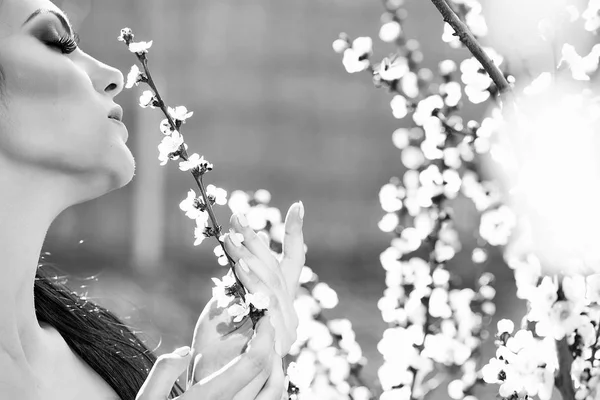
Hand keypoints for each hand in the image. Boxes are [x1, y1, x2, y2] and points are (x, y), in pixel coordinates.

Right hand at [136, 317, 285, 399]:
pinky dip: (275, 387)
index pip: (251, 363)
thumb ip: (163, 372)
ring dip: (278, 366)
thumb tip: (185, 351)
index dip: (265, 336)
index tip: (265, 318)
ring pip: (275, 393)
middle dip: (273, 345)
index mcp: (208, 397)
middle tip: (269, 327)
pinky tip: (266, 375)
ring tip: (271, 348)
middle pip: (268, 374)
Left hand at [187, 202, 304, 386]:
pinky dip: (253, 283)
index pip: (290, 264)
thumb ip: (237, 285)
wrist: (214, 383)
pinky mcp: (276, 341)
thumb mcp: (223, 307)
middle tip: (238, 218)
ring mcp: (285, 328)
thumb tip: (238, 256)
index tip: (297, 206)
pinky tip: (239, 267)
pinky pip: (266, 304)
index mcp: (278, 302)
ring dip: (251, 258)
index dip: (295, 235)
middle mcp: (288, 314)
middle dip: (257, 242)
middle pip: (278, 269)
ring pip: (273, 284)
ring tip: (232, 238)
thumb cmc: (214, 347)